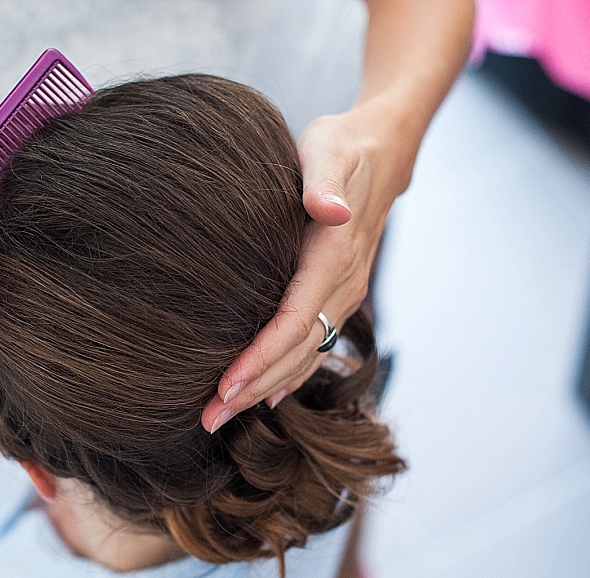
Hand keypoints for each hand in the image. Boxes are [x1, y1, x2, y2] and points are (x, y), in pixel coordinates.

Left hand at [201, 102, 417, 431]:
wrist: (381, 150)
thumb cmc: (342, 145)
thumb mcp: (328, 149)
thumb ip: (322, 180)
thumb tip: (328, 210)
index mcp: (334, 256)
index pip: (294, 322)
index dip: (260, 359)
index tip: (224, 386)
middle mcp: (343, 285)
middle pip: (297, 351)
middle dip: (253, 389)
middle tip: (207, 420)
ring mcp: (344, 294)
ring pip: (305, 356)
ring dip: (265, 390)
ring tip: (221, 417)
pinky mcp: (337, 295)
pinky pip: (314, 345)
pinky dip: (287, 375)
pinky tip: (264, 397)